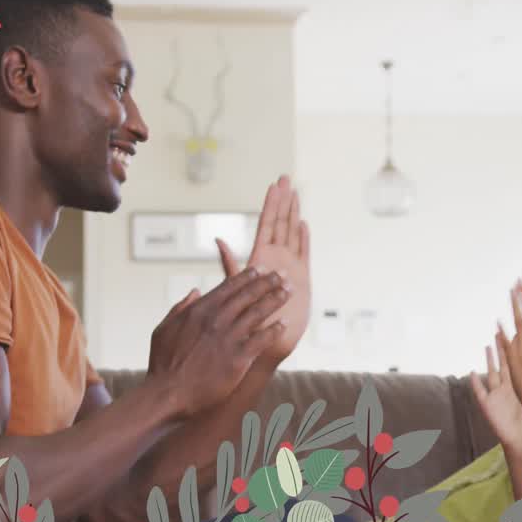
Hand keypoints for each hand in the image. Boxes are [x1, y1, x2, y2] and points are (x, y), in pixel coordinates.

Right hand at [146, 269, 289, 414]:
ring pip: (258, 312)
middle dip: (267, 283)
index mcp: (199, 310)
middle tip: (282, 275)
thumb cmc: (162, 363)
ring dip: (275, 299)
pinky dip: (274, 330)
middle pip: (248, 295)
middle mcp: (216, 319)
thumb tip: (195, 291)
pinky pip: (262, 339)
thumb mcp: (164, 328)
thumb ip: (180, 307)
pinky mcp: (238, 358)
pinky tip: (284, 325)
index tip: (260, 270)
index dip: (247, 277)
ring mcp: (228, 338)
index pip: (228, 287)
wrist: (167, 393)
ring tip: (288, 292)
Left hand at [216, 175, 310, 363]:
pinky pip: (303, 253)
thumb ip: (231, 264)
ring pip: (291, 234)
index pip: (267, 224)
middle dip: (284, 200)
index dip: (271, 204)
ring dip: (293, 214)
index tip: (274, 185)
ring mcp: (288, 267)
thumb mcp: (233, 288)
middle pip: (280, 223)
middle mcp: (274, 259)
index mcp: (260, 258)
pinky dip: (303, 238)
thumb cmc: (244, 321)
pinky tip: (303, 224)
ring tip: (296, 194)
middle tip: (286, 178)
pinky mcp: (301, 279)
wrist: (263, 343)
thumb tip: (218, 240)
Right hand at [469, 325, 521, 447]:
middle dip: (501, 350)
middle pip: (503, 365)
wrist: (521, 441)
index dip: (516, 351)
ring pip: (492, 374)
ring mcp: (496, 395)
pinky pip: (480, 392)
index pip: (516, 365)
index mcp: (517, 386)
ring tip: (487, 347)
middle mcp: (505, 388)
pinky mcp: (488, 406)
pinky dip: (475, 383)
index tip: (518, 335)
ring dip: (489, 361)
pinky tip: (472, 373)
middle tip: (499, 333)